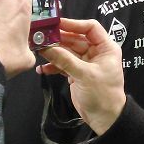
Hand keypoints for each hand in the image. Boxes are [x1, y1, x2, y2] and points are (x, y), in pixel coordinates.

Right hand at [38, 19, 125, 135]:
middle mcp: (96, 52)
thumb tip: (45, 46)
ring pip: (67, 51)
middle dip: (58, 39)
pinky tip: (41, 69)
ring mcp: (85, 63)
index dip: (74, 24)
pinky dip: (53, 66)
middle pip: (75, 38)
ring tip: (38, 51)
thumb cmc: (102, 94)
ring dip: (53, 52)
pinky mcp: (76, 73)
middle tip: (40, 37)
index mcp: (105, 48)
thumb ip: (64, 59)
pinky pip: (63, 64)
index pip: (91, 27)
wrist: (104, 119)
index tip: (56, 24)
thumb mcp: (84, 75)